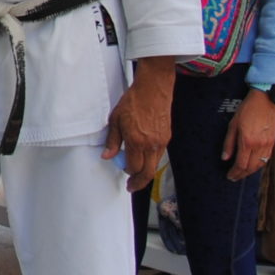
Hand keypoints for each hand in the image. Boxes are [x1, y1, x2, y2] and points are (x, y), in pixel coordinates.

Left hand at [103, 59, 173, 192]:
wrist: (153, 89)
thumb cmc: (133, 101)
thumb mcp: (115, 120)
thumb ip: (112, 141)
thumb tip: (107, 156)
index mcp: (137, 141)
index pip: (133, 167)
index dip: (127, 173)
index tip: (123, 174)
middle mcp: (151, 144)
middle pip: (148, 173)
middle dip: (139, 182)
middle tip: (132, 186)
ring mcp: (161, 141)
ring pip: (155, 165)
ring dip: (146, 171)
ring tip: (136, 172)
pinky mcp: (167, 137)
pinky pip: (159, 155)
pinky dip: (151, 160)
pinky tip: (143, 157)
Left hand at [220, 88, 274, 182]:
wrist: (265, 100)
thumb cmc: (246, 110)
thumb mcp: (233, 125)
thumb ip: (228, 143)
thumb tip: (225, 158)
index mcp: (247, 141)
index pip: (241, 164)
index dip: (234, 172)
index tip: (229, 176)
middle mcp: (259, 145)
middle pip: (251, 168)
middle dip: (241, 175)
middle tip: (234, 178)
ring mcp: (268, 144)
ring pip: (260, 165)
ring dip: (250, 172)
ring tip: (242, 173)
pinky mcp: (273, 142)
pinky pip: (266, 158)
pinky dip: (258, 164)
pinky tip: (252, 165)